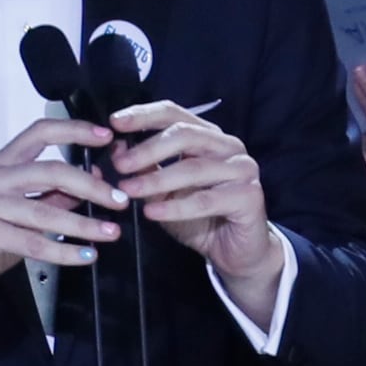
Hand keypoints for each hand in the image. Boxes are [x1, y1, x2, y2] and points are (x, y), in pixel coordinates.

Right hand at [0, 116, 122, 336]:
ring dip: (84, 224)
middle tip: (121, 201)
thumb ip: (53, 196)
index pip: (39, 132)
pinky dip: (65, 251)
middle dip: (92, 186)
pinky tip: (87, 256)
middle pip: (51, 170)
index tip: (107, 136)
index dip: (75, 130)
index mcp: (0, 163)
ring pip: (46, 211)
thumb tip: (95, 179)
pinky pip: (33, 242)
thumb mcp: (22, 212)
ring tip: (112, 233)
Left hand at [108, 101, 285, 318]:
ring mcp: (242, 169)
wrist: (235, 252)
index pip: (175, 114)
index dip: (144, 115)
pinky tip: (152, 212)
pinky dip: (175, 206)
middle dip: (148, 148)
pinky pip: (205, 200)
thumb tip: (116, 151)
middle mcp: (228, 146)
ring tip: (128, 190)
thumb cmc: (200, 218)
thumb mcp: (165, 192)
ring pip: (194, 168)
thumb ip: (146, 170)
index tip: (115, 122)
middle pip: (185, 134)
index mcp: (208, 136)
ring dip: (156, 179)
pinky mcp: (249, 196)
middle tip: (120, 165)